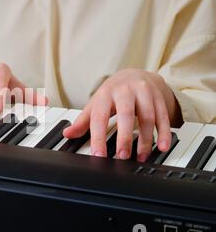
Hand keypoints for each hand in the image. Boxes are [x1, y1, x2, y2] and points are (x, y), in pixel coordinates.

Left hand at [63, 69, 182, 161]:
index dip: (98, 136)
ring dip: (145, 139)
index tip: (98, 155)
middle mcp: (125, 91)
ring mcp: (144, 93)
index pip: (100, 117)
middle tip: (122, 156)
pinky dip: (164, 132)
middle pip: (126, 114)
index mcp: (105, 94)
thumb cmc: (112, 93)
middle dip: (124, 137)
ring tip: (140, 157)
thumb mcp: (96, 104)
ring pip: (147, 116)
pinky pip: (163, 116)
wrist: (136, 74)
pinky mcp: (159, 97)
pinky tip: (162, 146)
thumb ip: (83, 121)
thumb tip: (67, 134)